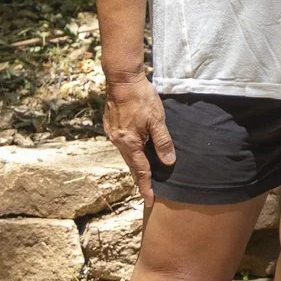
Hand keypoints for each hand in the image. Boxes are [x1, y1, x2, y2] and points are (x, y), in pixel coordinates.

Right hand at [103, 72, 172, 209]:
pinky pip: (123, 145)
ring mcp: (112, 134)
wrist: (122, 80)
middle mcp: (118, 141)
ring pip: (127, 154)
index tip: (149, 201)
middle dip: (140, 179)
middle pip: (131, 165)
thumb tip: (169, 162)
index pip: (140, 170)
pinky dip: (131, 152)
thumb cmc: (141, 98)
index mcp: (129, 142)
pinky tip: (137, 152)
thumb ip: (163, 142)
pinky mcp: (111, 126)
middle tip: (148, 193)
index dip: (146, 186)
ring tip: (145, 175)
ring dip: (136, 165)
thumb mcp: (157, 120)